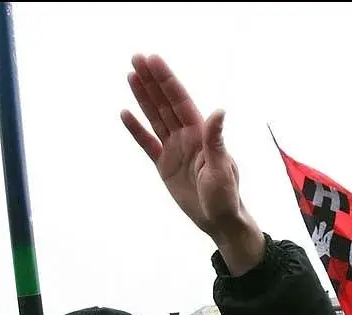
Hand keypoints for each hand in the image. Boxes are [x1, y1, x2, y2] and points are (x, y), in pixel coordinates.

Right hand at [121, 54, 264, 275]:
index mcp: (201, 135)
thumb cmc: (226, 196)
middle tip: (136, 57)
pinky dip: (136, 129)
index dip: (167, 81)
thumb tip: (218, 111)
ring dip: (143, 97)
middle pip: (165, 104)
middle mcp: (187, 137)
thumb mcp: (221, 169)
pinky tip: (125, 113)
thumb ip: (215, 141)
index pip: (180, 101)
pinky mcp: (164, 165)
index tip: (153, 60)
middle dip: (152, 81)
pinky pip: (147, 143)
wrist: (218, 220)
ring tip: (131, 75)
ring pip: (155, 118)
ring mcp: (174, 150)